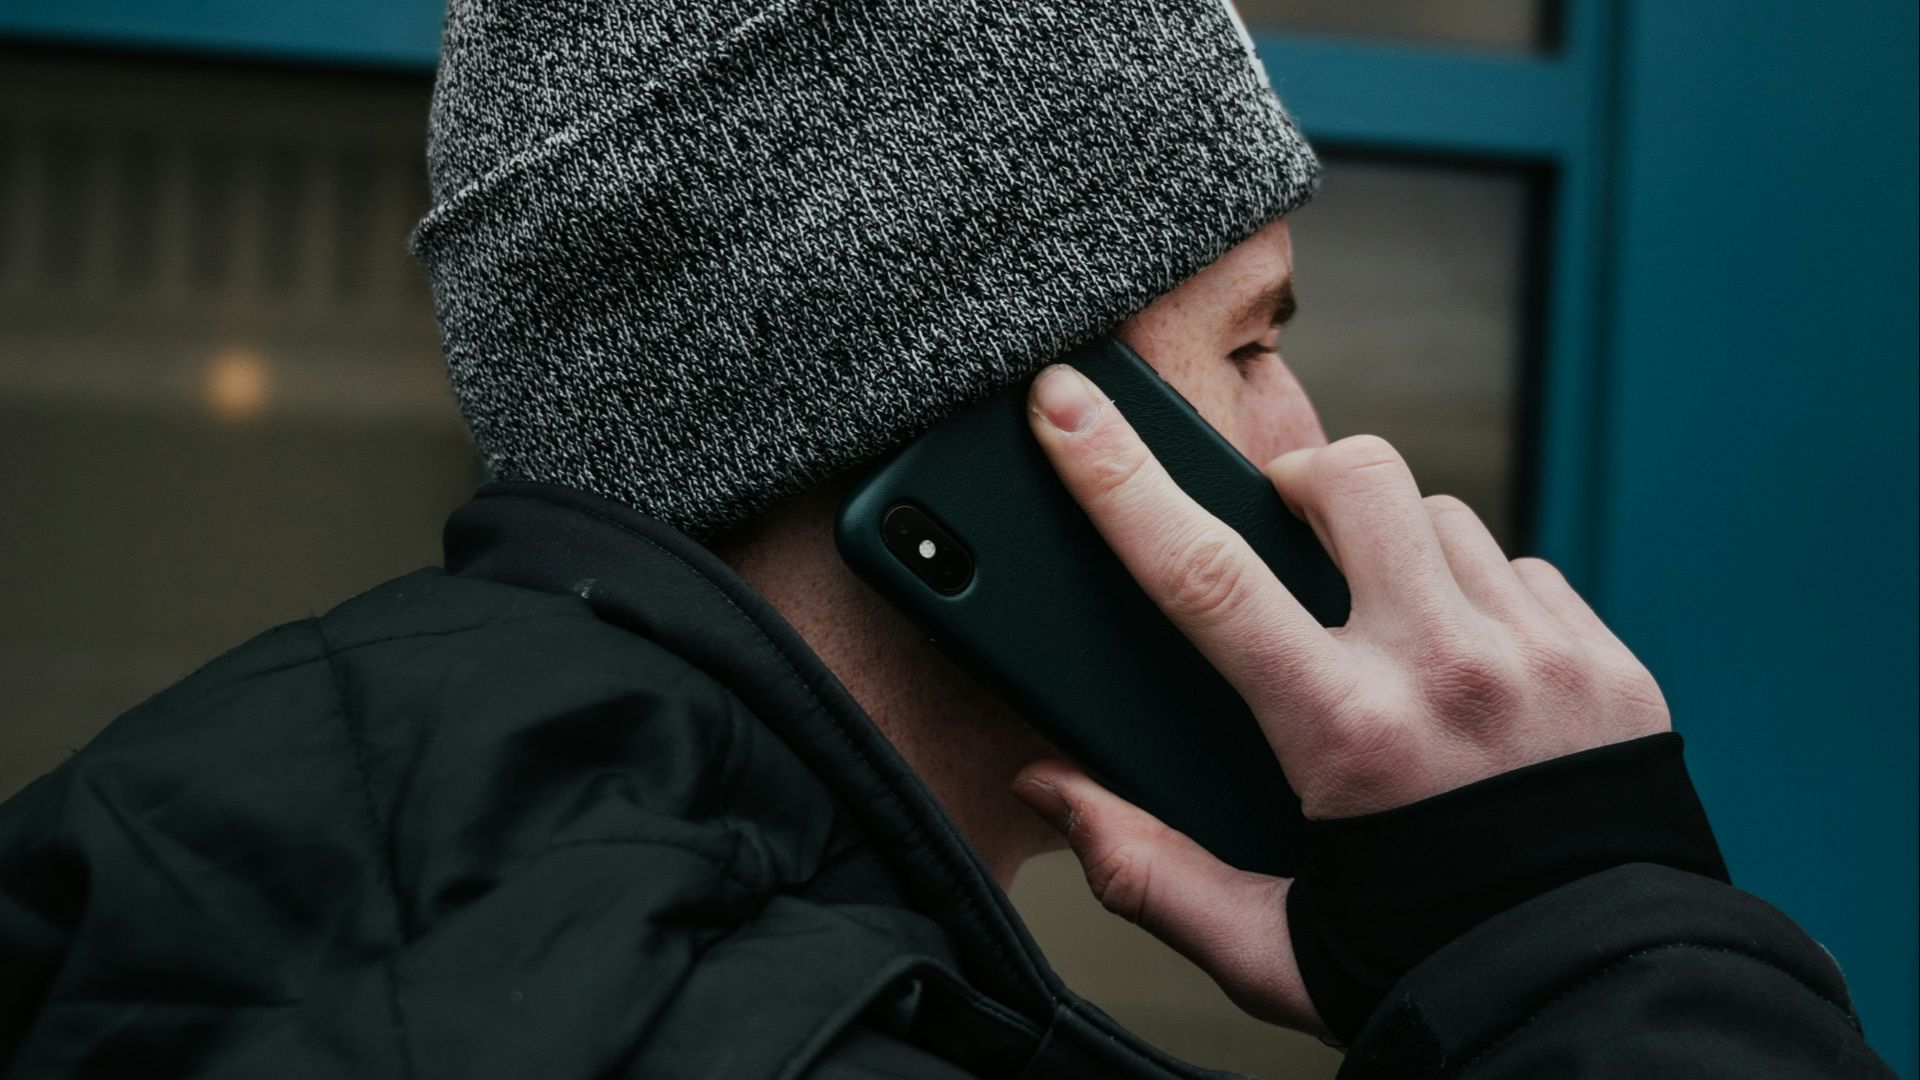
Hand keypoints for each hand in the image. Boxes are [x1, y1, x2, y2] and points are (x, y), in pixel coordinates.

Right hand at [1011, 364, 1670, 1032]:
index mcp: (1344, 737)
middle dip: (1302, 479)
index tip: (1067, 404)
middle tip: (1288, 534)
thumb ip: (1145, 868)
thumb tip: (1053, 786)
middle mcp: (1446, 675)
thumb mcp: (1263, 947)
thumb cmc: (1423, 973)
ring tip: (1390, 628)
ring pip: (1442, 513)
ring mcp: (1541, 659)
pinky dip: (1482, 594)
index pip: (1204, 576)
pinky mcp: (1611, 664)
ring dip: (1397, 546)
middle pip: (1351, 478)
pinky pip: (1526, 567)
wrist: (1601, 1009)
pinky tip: (1473, 668)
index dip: (1119, 479)